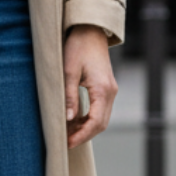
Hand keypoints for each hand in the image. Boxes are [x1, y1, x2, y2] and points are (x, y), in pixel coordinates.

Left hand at [63, 24, 116, 146]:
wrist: (89, 31)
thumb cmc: (77, 47)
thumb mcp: (68, 72)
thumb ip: (69, 96)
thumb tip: (68, 119)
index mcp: (103, 90)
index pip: (95, 122)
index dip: (81, 136)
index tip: (67, 143)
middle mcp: (110, 92)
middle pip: (100, 124)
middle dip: (83, 135)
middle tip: (64, 142)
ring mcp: (110, 90)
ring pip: (101, 118)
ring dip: (85, 128)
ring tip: (66, 133)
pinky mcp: (106, 88)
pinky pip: (99, 109)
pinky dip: (88, 118)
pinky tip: (73, 121)